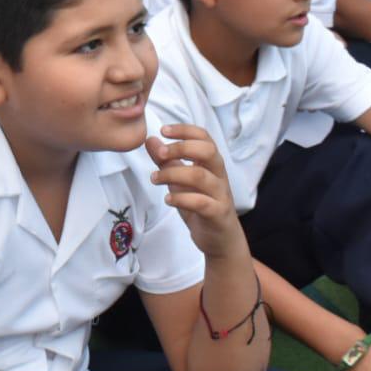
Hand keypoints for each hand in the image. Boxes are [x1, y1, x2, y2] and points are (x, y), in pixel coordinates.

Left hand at [146, 125, 242, 258]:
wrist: (220, 239)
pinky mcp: (218, 214)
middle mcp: (219, 176)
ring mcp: (220, 195)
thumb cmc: (201, 205)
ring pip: (201, 176)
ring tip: (154, 179)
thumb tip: (150, 140)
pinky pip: (202, 203)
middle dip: (181, 148)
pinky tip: (168, 199)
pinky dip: (182, 199)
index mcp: (211, 164)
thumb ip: (166, 161)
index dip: (185, 130)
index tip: (163, 130)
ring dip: (172, 174)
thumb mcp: (180, 181)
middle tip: (159, 155)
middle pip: (208, 151)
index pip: (204, 137)